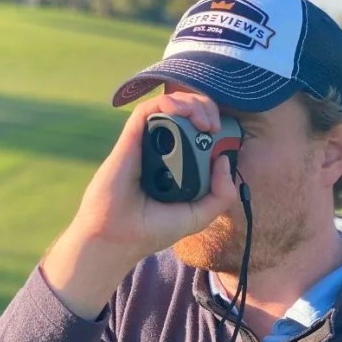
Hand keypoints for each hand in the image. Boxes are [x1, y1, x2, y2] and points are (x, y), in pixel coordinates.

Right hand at [67, 91, 238, 254]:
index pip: (197, 130)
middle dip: (206, 108)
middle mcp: (161, 148)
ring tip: (206, 122)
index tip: (223, 136)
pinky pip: (148, 110)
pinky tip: (183, 112)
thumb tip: (224, 160)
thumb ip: (221, 195)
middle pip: (186, 112)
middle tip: (216, 125)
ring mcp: (145, 142)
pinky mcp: (130, 139)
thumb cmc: (151, 229)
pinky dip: (168, 103)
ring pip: (169, 104)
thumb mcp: (198, 216)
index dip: (213, 123)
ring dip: (192, 103)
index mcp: (177, 163)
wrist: (117, 238)